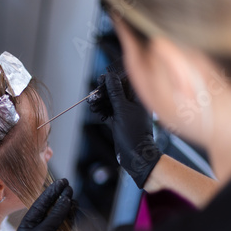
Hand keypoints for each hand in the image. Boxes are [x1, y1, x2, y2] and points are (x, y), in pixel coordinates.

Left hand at [15, 179, 73, 230]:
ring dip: (65, 204)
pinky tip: (75, 205)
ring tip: (71, 192)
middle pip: (48, 207)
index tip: (60, 183)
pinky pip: (66, 222)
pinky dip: (71, 214)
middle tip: (66, 184)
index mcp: (26, 227)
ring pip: (58, 214)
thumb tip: (66, 199)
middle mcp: (37, 229)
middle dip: (57, 196)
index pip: (38, 205)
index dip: (49, 193)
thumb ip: (54, 215)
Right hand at [92, 72, 161, 187]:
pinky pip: (109, 111)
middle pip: (117, 91)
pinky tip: (95, 110)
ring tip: (92, 104)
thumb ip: (115, 92)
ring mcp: (126, 113)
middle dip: (104, 91)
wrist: (134, 154)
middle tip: (94, 93)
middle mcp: (133, 104)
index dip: (114, 79)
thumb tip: (110, 76)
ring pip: (111, 101)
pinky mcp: (120, 121)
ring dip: (101, 101)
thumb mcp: (122, 109)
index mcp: (139, 98)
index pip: (126, 81)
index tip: (102, 79)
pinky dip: (102, 110)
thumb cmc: (133, 132)